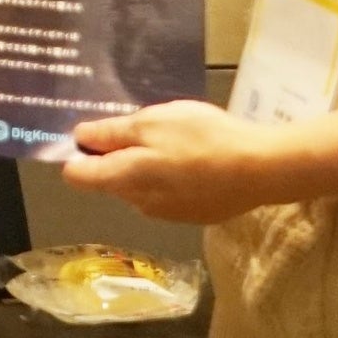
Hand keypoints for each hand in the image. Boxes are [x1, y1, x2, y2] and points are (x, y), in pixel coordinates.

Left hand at [61, 100, 337, 224]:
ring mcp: (167, 214)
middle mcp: (138, 203)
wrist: (260, 169)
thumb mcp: (152, 123)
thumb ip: (112, 133)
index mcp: (123, 179)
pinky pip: (168, 193)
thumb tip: (79, 139)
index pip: (77, 175)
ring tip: (176, 138)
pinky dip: (173, 175)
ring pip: (141, 185)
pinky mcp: (194, 214)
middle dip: (118, 154)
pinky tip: (196, 158)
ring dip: (148, 164)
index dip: (77, 152)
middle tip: (145, 125)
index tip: (91, 132)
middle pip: (110, 178)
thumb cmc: (202, 139)